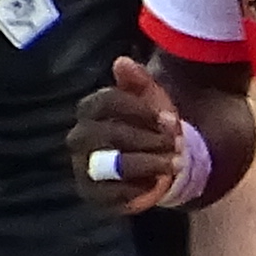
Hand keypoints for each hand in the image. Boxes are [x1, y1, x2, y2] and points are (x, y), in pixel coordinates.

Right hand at [73, 52, 202, 213]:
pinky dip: (140, 188)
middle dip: (149, 139)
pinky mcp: (92, 193)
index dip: (141, 110)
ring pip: (112, 164)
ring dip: (148, 163)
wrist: (153, 164)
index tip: (170, 118)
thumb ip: (138, 80)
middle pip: (111, 134)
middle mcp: (79, 137)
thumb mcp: (150, 99)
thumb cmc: (148, 126)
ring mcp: (83, 166)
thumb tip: (122, 61)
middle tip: (176, 143)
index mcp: (89, 109)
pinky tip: (158, 182)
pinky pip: (113, 193)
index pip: (107, 102)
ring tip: (175, 163)